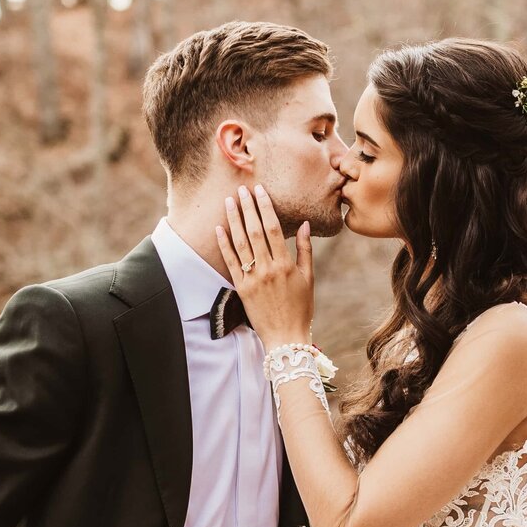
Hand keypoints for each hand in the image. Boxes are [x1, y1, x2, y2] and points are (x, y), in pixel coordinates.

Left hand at [216, 185, 314, 350]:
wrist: (286, 337)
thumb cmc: (301, 308)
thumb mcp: (308, 278)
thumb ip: (304, 250)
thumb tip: (305, 224)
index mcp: (285, 264)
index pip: (273, 228)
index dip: (265, 207)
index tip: (259, 190)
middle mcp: (267, 268)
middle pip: (254, 231)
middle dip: (247, 208)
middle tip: (241, 189)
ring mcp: (252, 279)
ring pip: (241, 243)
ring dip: (234, 220)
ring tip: (229, 202)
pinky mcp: (241, 289)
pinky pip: (231, 263)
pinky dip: (224, 245)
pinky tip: (219, 229)